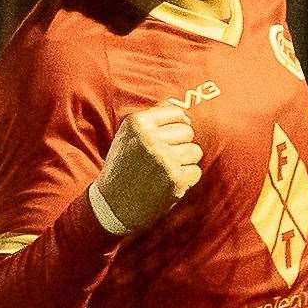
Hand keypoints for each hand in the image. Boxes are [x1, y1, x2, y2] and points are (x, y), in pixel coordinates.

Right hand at [95, 102, 203, 230]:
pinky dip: (186, 180)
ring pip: (195, 151)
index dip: (177, 126)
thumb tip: (176, 103)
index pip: (176, 113)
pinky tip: (169, 184)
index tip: (171, 138)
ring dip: (185, 162)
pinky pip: (195, 172)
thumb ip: (151, 118)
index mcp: (138, 123)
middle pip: (188, 131)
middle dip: (181, 144)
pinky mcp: (175, 179)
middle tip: (165, 158)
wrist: (112, 204)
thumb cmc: (123, 166)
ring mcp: (164, 159)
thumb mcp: (127, 136)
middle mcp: (150, 138)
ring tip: (167, 170)